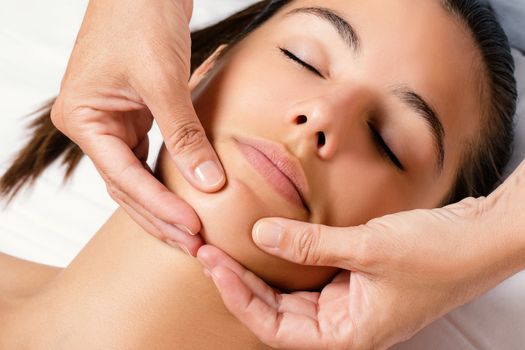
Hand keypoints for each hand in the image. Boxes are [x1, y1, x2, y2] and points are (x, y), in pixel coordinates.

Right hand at [51, 0, 224, 254]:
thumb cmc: (142, 19)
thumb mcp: (164, 80)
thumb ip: (186, 135)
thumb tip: (211, 185)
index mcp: (83, 119)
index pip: (124, 178)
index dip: (160, 207)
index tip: (193, 229)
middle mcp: (91, 126)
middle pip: (126, 188)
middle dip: (161, 218)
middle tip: (195, 245)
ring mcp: (110, 123)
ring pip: (136, 179)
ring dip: (164, 206)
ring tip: (193, 234)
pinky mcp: (132, 117)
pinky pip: (147, 159)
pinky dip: (165, 181)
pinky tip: (186, 200)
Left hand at [198, 161, 524, 348]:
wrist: (481, 238)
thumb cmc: (438, 254)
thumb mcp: (368, 247)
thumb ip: (310, 243)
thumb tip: (259, 236)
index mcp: (349, 333)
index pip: (276, 329)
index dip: (239, 299)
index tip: (214, 267)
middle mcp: (345, 322)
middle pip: (277, 312)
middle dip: (241, 284)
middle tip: (209, 252)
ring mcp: (350, 300)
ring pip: (291, 294)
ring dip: (261, 272)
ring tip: (228, 248)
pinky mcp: (356, 277)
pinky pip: (311, 274)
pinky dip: (289, 260)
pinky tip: (270, 241)